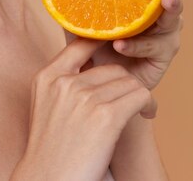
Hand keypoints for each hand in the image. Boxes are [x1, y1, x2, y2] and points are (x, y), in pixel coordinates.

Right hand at [11, 38, 154, 180]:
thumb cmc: (51, 149)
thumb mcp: (45, 104)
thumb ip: (62, 81)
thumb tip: (90, 60)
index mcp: (47, 77)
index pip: (81, 43)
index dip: (102, 44)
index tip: (115, 51)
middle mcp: (65, 83)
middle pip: (112, 68)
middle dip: (125, 82)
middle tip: (129, 98)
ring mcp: (85, 98)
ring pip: (129, 82)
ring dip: (138, 95)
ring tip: (139, 109)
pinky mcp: (106, 117)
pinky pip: (140, 96)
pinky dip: (147, 104)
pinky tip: (146, 114)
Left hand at [29, 0, 192, 90]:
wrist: (92, 77)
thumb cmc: (88, 36)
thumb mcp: (71, 7)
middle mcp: (159, 5)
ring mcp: (165, 31)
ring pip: (174, 17)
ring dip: (170, 8)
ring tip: (163, 0)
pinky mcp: (162, 56)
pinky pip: (153, 48)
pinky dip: (136, 45)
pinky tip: (119, 45)